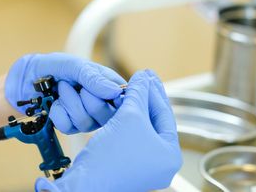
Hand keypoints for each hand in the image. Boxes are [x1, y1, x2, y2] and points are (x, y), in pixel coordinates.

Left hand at [5, 53, 125, 133]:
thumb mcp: (73, 65)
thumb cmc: (53, 67)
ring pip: (86, 122)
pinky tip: (55, 104)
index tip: (91, 86)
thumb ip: (93, 77)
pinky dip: (58, 113)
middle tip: (72, 84)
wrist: (27, 79)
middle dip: (84, 98)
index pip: (123, 99)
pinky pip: (69, 128)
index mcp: (108, 86)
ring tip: (61, 90)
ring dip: (68, 103)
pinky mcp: (71, 127)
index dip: (110, 97)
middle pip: (105, 114)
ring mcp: (87, 117)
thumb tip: (115, 92)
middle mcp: (101, 104)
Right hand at [35, 69, 181, 191]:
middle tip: (143, 77)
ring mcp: (145, 166)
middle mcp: (161, 163)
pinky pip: (131, 136)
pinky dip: (126, 120)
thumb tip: (144, 77)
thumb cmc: (110, 156)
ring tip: (130, 87)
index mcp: (170, 155)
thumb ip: (139, 93)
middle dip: (145, 97)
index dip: (154, 90)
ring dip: (134, 106)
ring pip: (141, 127)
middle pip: (154, 121)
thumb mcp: (129, 116)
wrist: (85, 183)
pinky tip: (120, 105)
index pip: (165, 114)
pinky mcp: (128, 166)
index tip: (148, 74)